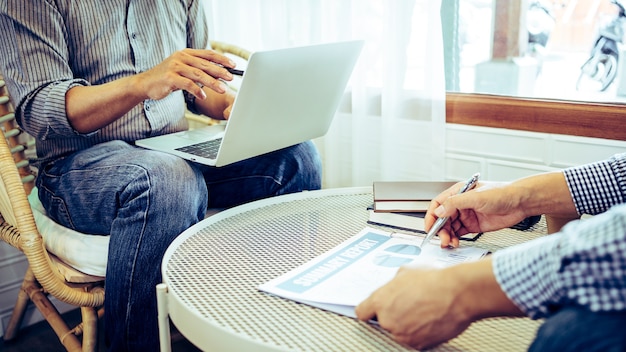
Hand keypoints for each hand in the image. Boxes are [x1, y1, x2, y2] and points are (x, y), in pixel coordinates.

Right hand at [136, 48, 236, 101]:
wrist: (145, 83)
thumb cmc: (167, 78)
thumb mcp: (183, 70)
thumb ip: (198, 70)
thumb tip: (218, 74)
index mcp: (186, 53)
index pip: (208, 54)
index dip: (222, 59)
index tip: (233, 65)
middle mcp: (181, 57)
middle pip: (205, 64)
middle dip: (220, 71)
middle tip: (231, 78)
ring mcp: (175, 67)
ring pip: (198, 74)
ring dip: (212, 83)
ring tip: (223, 89)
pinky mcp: (170, 78)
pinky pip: (187, 84)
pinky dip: (197, 91)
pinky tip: (203, 97)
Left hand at [355, 259, 522, 349]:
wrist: (457, 294)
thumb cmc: (435, 281)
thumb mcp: (406, 272)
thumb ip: (393, 284)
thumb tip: (393, 286)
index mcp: (381, 301)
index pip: (362, 312)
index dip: (370, 310)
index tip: (374, 310)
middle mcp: (388, 320)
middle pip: (383, 322)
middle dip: (394, 315)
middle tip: (410, 305)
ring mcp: (402, 335)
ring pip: (399, 332)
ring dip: (407, 324)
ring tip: (424, 311)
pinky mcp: (417, 345)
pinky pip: (414, 339)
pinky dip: (420, 333)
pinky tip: (430, 319)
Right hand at [425, 181, 527, 247]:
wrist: (521, 203)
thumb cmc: (502, 193)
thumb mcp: (476, 197)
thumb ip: (455, 203)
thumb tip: (439, 211)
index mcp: (457, 193)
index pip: (438, 205)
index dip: (431, 216)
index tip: (429, 227)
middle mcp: (460, 204)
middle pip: (442, 219)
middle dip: (440, 230)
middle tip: (443, 240)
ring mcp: (466, 216)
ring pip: (449, 228)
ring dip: (447, 236)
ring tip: (450, 243)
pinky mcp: (473, 226)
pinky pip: (459, 233)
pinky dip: (455, 239)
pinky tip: (455, 243)